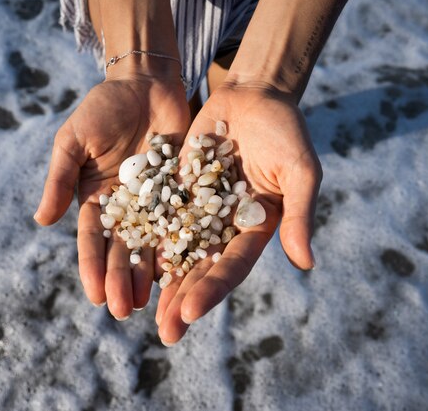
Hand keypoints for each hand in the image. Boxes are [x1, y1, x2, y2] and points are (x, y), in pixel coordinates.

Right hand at [35, 74, 189, 318]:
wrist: (145, 85)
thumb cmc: (102, 109)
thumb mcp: (73, 141)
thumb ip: (60, 179)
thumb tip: (41, 222)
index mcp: (96, 201)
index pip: (92, 241)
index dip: (92, 268)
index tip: (95, 296)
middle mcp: (125, 209)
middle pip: (122, 250)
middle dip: (121, 280)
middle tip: (125, 311)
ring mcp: (156, 203)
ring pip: (152, 244)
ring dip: (149, 273)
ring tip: (151, 302)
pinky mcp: (183, 192)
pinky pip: (182, 222)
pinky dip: (181, 246)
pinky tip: (183, 270)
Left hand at [156, 82, 321, 344]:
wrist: (254, 95)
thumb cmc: (285, 131)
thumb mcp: (299, 171)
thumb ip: (298, 215)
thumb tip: (304, 263)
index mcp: (254, 229)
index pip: (232, 267)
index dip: (211, 290)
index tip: (189, 312)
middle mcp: (224, 226)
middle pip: (201, 269)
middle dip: (182, 299)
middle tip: (165, 332)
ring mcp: (198, 209)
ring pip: (175, 250)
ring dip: (158, 279)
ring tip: (136, 307)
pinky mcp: (176, 189)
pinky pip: (158, 216)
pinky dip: (143, 237)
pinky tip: (123, 259)